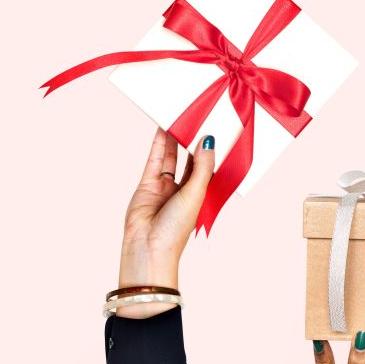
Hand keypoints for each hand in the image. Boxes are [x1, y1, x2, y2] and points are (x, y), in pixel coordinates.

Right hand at [115, 128, 213, 318]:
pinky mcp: (147, 184)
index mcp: (201, 194)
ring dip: (176, 138)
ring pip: (172, 157)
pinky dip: (159, 144)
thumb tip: (209, 140)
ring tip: (180, 116)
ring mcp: (165, 186)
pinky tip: (163, 128)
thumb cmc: (176, 228)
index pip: (208, 166)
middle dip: (193, 140)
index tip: (217, 128)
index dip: (211, 149)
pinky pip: (155, 160)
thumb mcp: (196, 194)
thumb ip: (202, 167)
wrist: (147, 247)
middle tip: (198, 116)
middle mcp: (184, 189)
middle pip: (190, 159)